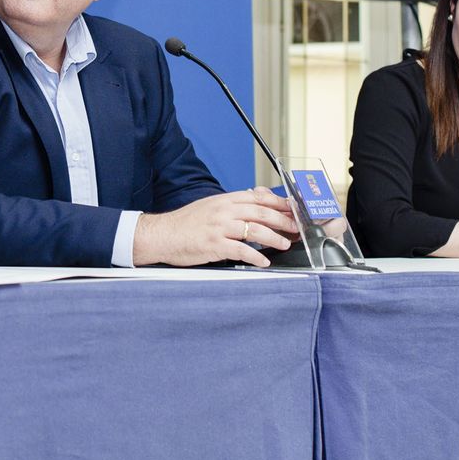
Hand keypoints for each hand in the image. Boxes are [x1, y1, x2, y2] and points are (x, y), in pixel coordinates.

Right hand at [132, 187, 299, 267]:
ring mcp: (219, 227)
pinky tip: (264, 262)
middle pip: (261, 212)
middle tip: (295, 229)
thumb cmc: (187, 223)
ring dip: (274, 238)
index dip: (279, 203)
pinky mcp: (214, 245)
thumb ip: (233, 204)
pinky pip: (241, 250)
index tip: (293, 210)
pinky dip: (255, 257)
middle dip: (283, 221)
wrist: (163, 234)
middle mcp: (224, 211)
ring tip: (284, 244)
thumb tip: (255, 200)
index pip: (259, 198)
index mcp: (225, 200)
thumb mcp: (211, 206)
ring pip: (255, 230)